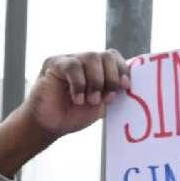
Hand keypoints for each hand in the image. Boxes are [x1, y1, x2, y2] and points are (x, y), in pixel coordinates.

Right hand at [0, 50, 128, 177]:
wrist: (50, 125)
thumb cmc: (75, 115)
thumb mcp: (101, 105)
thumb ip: (113, 93)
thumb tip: (129, 85)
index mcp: (99, 69)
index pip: (115, 58)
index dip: (123, 69)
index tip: (125, 86)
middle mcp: (86, 62)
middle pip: (106, 55)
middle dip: (111, 77)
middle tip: (105, 98)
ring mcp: (70, 60)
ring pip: (91, 57)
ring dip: (96, 82)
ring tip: (90, 101)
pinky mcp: (54, 64)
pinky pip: (72, 65)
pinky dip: (79, 84)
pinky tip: (77, 99)